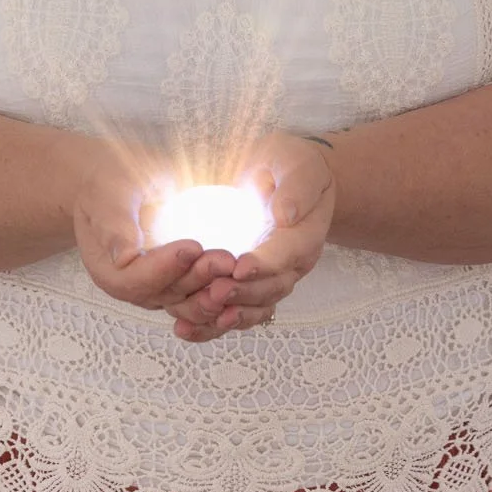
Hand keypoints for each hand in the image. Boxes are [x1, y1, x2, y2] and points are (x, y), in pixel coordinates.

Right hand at [70, 141, 236, 317]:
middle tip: (225, 259)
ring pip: (186, 300)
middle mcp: (131, 285)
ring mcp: (155, 284)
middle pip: (165, 293)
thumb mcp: (107, 198)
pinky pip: (197, 293)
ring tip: (235, 268)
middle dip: (198, 278)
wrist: (110, 179)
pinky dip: (217, 292)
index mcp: (108, 270)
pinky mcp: (176, 277)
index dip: (165, 268)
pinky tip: (240, 280)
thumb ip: (115, 227)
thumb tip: (124, 258)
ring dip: (212, 290)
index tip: (192, 247)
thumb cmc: (107, 183)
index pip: (136, 279)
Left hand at [169, 131, 335, 342]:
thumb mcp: (297, 163)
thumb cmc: (290, 165)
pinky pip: (237, 312)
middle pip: (271, 288)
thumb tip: (286, 214)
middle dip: (242, 293)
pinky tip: (185, 329)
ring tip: (196, 316)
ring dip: (226, 314)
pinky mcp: (252, 287)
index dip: (265, 263)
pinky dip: (213, 325)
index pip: (288, 253)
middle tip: (213, 292)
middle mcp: (293, 264)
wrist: (289, 180)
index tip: (239, 267)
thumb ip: (297, 186)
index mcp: (306, 234)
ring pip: (254, 307)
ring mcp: (273, 279)